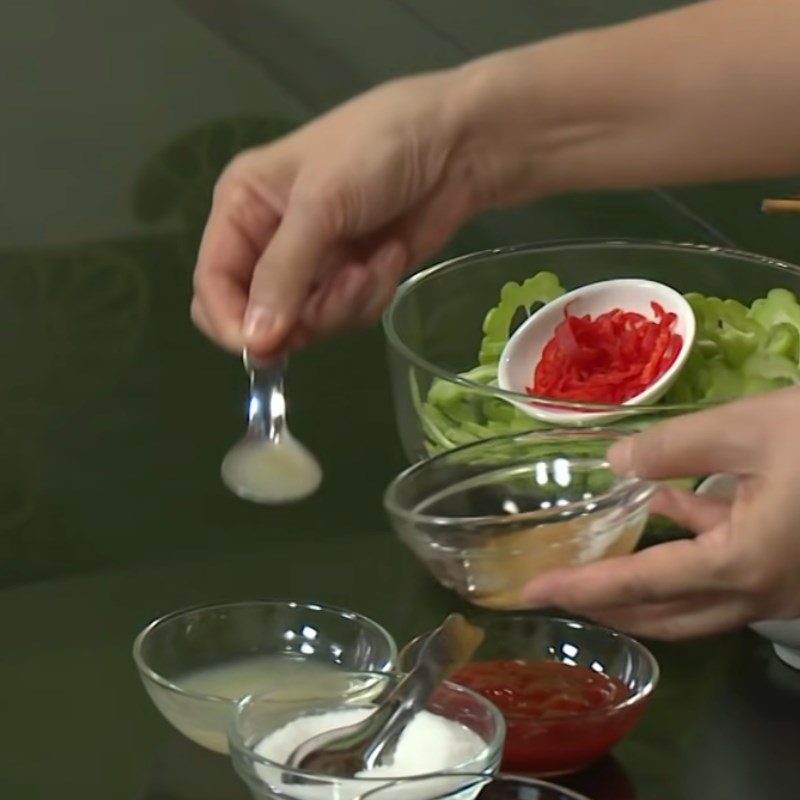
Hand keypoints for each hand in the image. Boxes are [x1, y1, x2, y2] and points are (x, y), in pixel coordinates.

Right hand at [191, 71, 482, 355]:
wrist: (455, 148)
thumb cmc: (376, 152)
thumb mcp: (321, 204)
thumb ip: (283, 274)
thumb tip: (255, 343)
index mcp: (241, 208)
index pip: (212, 282)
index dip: (232, 321)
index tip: (264, 349)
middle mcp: (268, 241)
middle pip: (258, 314)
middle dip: (301, 316)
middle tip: (336, 298)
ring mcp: (312, 265)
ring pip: (306, 324)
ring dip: (345, 302)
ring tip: (373, 262)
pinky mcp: (349, 281)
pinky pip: (345, 316)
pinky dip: (371, 294)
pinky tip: (391, 257)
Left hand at [523, 387, 799, 638]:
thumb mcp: (751, 427)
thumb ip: (675, 446)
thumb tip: (617, 462)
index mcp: (742, 564)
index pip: (640, 585)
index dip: (582, 587)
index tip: (533, 594)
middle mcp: (759, 590)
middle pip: (665, 613)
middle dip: (608, 604)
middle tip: (557, 591)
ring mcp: (782, 584)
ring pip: (696, 598)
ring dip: (645, 581)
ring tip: (597, 559)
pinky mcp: (794, 565)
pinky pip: (728, 564)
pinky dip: (691, 541)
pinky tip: (664, 507)